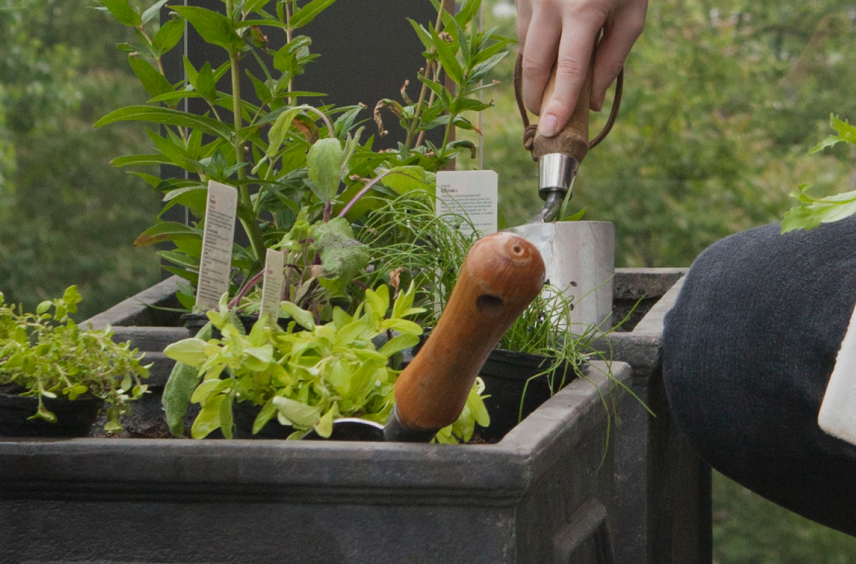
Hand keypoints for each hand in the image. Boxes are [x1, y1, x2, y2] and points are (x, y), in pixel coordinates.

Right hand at [516, 0, 646, 136]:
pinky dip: (534, 46)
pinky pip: (521, 30)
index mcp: (583, 10)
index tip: (552, 129)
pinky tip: (551, 42)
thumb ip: (612, 60)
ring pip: (524, 49)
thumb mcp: (631, 15)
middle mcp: (550, 3)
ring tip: (555, 73)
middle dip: (537, 97)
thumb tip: (593, 103)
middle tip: (547, 114)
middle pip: (533, 66)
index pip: (567, 69)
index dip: (559, 103)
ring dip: (537, 70)